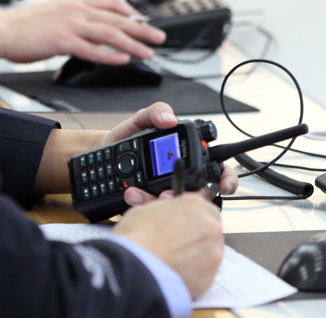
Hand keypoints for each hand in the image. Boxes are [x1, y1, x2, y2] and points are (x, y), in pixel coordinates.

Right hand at [0, 0, 165, 65]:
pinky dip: (109, 55)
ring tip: (147, 52)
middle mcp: (77, 10)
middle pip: (117, 20)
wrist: (1, 31)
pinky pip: (91, 49)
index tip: (145, 21)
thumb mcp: (57, 12)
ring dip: (132, 44)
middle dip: (142, 30)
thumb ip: (78, 16)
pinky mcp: (62, 41)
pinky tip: (123, 60)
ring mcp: (70, 25)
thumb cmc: (26, 26)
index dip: (133, 13)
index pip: (113, 4)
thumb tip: (96, 24)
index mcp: (76, 1)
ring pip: (109, 35)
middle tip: (159, 37)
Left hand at [97, 103, 238, 205]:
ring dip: (162, 202)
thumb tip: (170, 119)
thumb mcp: (141, 119)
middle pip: (199, 196)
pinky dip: (143, 205)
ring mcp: (164, 194)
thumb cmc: (126, 136)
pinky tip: (131, 194)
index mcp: (187, 156)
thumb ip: (157, 111)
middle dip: (192, 199)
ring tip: (143, 192)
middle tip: (176, 195)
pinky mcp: (148, 208)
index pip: (216, 170)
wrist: (100, 153)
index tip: (222, 185)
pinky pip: (153, 214)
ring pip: (176, 208)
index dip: (226, 180)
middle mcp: (180, 179)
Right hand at [113, 193, 223, 297]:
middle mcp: (209, 225)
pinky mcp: (210, 277)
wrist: (134, 272)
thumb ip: (164, 208)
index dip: (190, 213)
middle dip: (197, 232)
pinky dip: (195, 272)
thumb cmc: (135, 240)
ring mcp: (213, 251)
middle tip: (178, 240)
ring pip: (211, 249)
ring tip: (176, 259)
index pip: (201, 203)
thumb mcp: (144, 209)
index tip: (183, 220)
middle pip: (210, 225)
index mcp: (194, 204)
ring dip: (198, 252)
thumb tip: (165, 212)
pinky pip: (206, 272)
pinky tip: (178, 272)